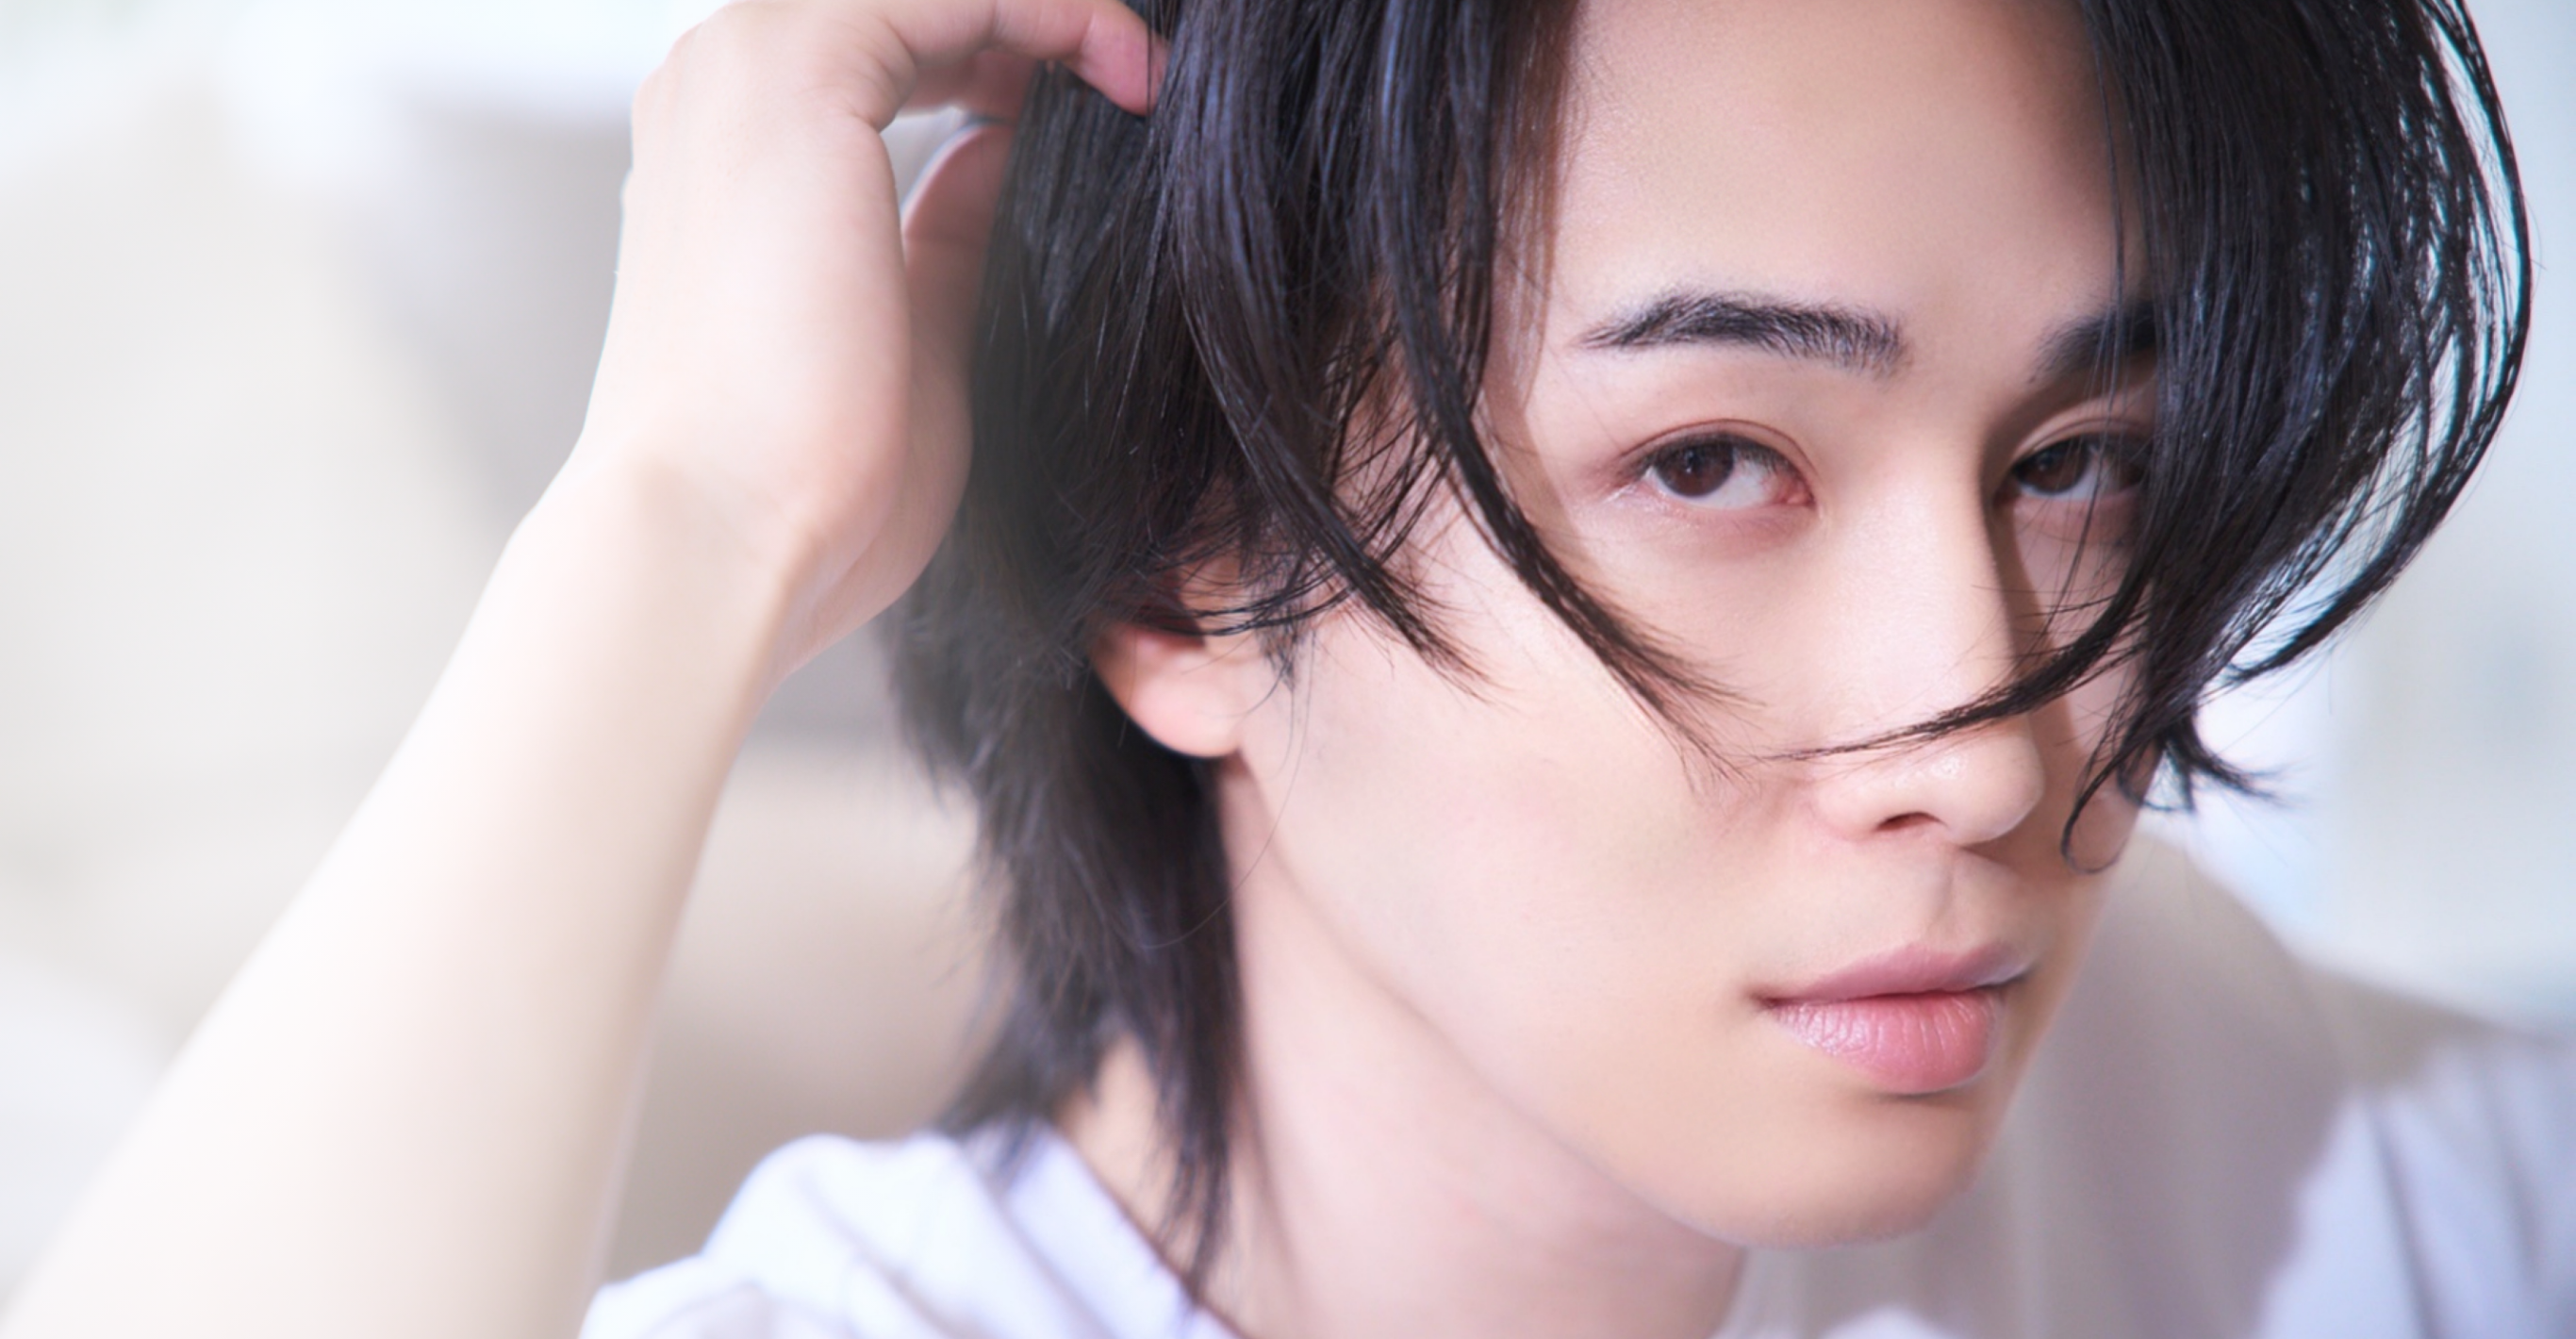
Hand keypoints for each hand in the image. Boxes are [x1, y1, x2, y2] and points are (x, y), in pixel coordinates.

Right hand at [568, 0, 1157, 684]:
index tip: (1120, 110)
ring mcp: (744, 66)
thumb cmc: (813, 487)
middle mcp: (721, 87)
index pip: (896, 48)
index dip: (1016, 60)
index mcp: (736, 153)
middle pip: (910, 0)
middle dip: (1031, 27)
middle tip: (1141, 81)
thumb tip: (1015, 148)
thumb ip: (958, 228)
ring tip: (1140, 74)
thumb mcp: (920, 329)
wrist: (729, 539)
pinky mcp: (794, 67)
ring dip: (1046, 12)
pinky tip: (1121, 65)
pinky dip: (1052, 9)